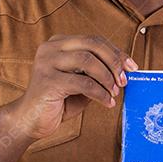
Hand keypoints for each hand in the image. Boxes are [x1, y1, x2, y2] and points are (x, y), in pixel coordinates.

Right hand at [7, 34, 138, 140]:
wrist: (30, 121)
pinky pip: (83, 83)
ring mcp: (47, 62)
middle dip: (114, 61)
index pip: (94, 40)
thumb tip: (125, 70)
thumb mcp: (81, 83)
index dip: (116, 52)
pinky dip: (100, 93)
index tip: (132, 66)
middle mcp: (50, 48)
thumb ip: (97, 73)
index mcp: (59, 43)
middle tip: (124, 80)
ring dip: (107, 77)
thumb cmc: (57, 102)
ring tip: (114, 92)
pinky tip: (106, 102)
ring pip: (88, 61)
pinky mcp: (48, 80)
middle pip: (92, 44)